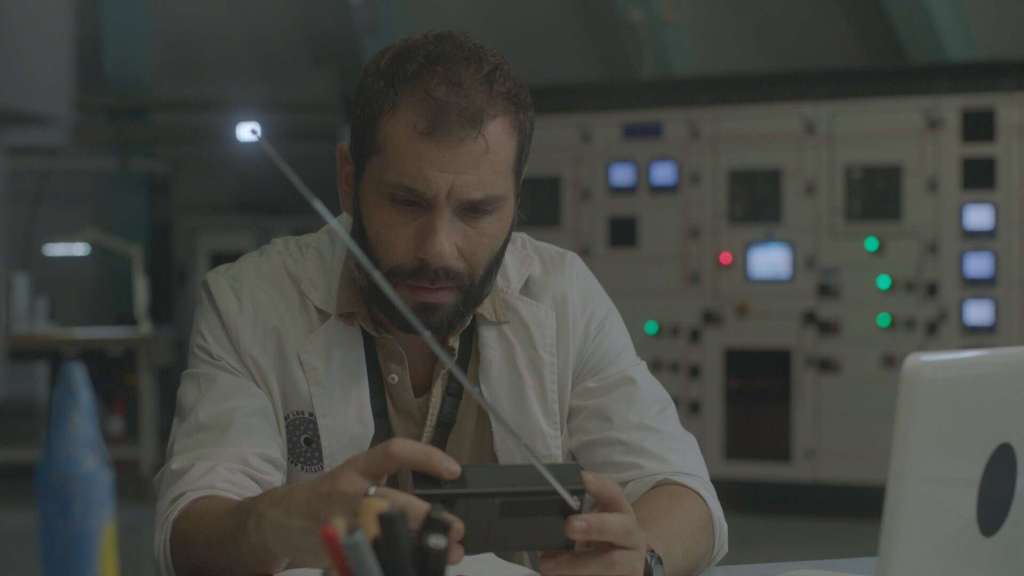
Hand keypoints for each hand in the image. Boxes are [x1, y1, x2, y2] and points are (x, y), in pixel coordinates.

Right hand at [244, 438, 465, 568]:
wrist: (273, 521)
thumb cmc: (323, 499)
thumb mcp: (352, 483)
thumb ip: (388, 491)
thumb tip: (437, 510)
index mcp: (355, 469)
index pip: (394, 452)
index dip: (426, 457)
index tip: (454, 470)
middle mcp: (347, 492)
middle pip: (393, 500)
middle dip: (429, 516)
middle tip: (457, 529)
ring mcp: (338, 523)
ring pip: (382, 533)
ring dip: (418, 545)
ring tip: (446, 555)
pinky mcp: (332, 551)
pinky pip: (367, 559)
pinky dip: (392, 564)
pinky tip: (411, 567)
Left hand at [538, 471, 647, 575]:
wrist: (630, 561)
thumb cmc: (606, 535)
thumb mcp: (597, 518)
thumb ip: (577, 510)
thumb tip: (543, 508)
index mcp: (621, 512)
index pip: (614, 494)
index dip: (600, 485)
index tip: (582, 478)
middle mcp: (630, 536)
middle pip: (620, 529)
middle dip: (595, 527)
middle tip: (569, 526)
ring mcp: (630, 562)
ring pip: (610, 564)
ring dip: (577, 565)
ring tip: (547, 565)